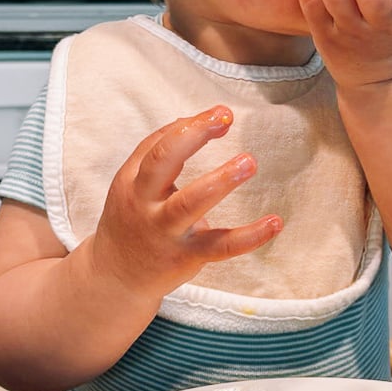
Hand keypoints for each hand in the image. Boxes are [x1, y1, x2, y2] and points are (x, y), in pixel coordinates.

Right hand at [91, 105, 280, 302]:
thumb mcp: (133, 185)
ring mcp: (165, 232)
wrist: (116, 276)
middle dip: (193, 136)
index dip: (189, 125)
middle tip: (225, 118)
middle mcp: (145, 204)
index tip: (220, 113)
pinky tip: (275, 222)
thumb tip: (194, 121)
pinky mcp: (187, 257)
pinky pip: (221, 246)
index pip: (157, 144)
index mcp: (133, 181)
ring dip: (220, 180)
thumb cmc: (132, 220)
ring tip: (249, 161)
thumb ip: (158, 153)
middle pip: (162, 163)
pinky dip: (250, 236)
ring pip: (190, 203)